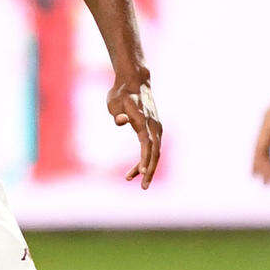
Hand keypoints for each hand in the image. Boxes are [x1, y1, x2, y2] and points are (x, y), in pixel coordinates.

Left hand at [109, 75, 163, 189]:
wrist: (136, 82)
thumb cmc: (121, 93)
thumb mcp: (113, 102)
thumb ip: (117, 113)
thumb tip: (121, 121)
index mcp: (143, 119)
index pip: (146, 143)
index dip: (144, 159)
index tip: (141, 173)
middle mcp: (153, 124)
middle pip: (155, 151)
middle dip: (149, 170)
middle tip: (143, 187)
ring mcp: (156, 127)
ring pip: (155, 152)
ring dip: (147, 167)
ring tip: (132, 180)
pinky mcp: (155, 129)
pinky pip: (153, 147)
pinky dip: (146, 159)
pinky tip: (136, 170)